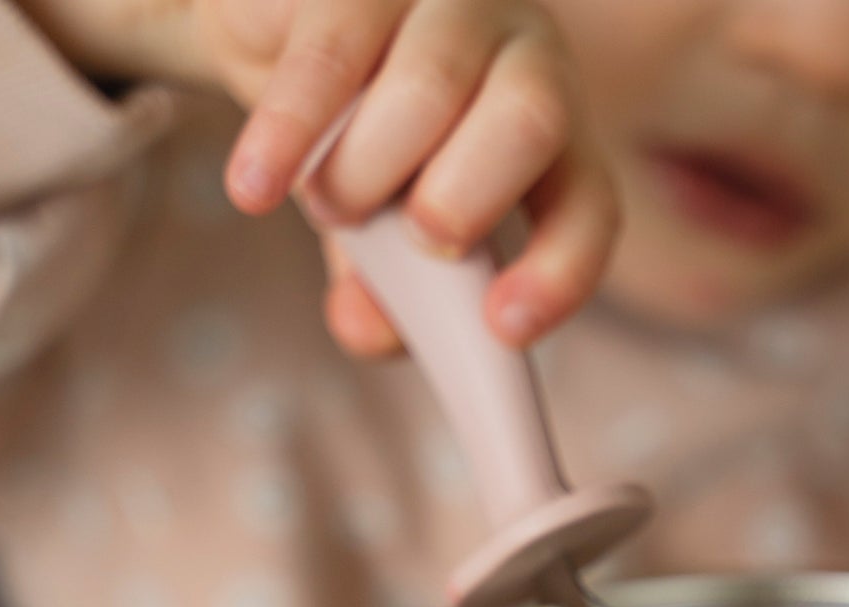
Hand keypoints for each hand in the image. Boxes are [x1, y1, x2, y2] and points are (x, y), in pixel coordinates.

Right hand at [19, 0, 618, 353]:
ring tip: (331, 210)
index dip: (559, 273)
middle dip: (472, 194)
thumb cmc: (364, 145)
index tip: (502, 328)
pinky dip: (292, 131)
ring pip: (431, 83)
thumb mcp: (386, 233)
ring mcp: (448, 2)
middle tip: (421, 241)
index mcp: (553, 141)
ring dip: (368, 170)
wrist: (281, 30)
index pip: (589, 206)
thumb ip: (388, 293)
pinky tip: (259, 186)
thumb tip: (366, 332)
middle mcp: (521, 58)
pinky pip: (332, 50)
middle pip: (532, 118)